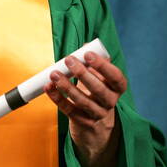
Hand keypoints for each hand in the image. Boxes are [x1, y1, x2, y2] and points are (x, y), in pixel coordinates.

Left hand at [44, 51, 126, 166]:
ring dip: (66, 86)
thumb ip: (93, 61)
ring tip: (54, 74)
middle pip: (98, 89)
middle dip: (82, 73)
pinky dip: (57, 98)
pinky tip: (49, 87)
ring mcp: (97, 114)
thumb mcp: (99, 76)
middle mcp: (110, 102)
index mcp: (117, 88)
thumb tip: (85, 45)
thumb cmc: (95, 90)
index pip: (115, 77)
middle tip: (68, 60)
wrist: (94, 120)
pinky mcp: (83, 122)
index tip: (87, 54)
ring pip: (82, 101)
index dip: (103, 66)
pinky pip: (69, 110)